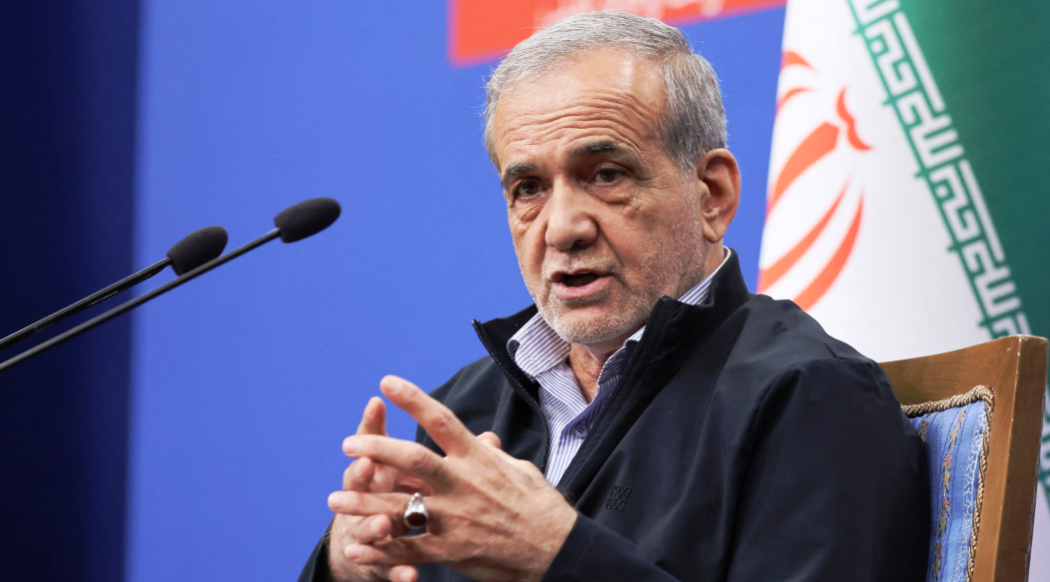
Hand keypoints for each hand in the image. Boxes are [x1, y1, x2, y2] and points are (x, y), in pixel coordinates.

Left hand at [328, 376, 577, 581]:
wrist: (557, 553)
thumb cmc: (542, 510)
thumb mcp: (520, 471)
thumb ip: (494, 454)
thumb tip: (484, 439)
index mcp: (478, 459)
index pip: (440, 420)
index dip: (411, 399)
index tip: (386, 382)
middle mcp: (462, 485)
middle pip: (412, 460)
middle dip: (377, 451)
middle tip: (348, 445)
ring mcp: (454, 519)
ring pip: (400, 507)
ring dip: (363, 503)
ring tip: (334, 499)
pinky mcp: (450, 551)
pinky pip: (407, 550)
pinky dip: (378, 550)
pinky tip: (355, 547)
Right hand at [328, 397, 421, 581]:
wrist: (365, 546)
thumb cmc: (384, 494)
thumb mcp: (396, 467)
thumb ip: (408, 440)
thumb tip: (414, 408)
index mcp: (374, 473)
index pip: (370, 445)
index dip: (370, 428)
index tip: (375, 407)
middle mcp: (364, 499)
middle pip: (358, 485)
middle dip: (361, 474)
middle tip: (365, 464)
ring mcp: (369, 531)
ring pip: (368, 527)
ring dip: (372, 524)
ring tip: (381, 524)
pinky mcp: (380, 562)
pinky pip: (390, 568)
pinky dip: (398, 572)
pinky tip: (411, 576)